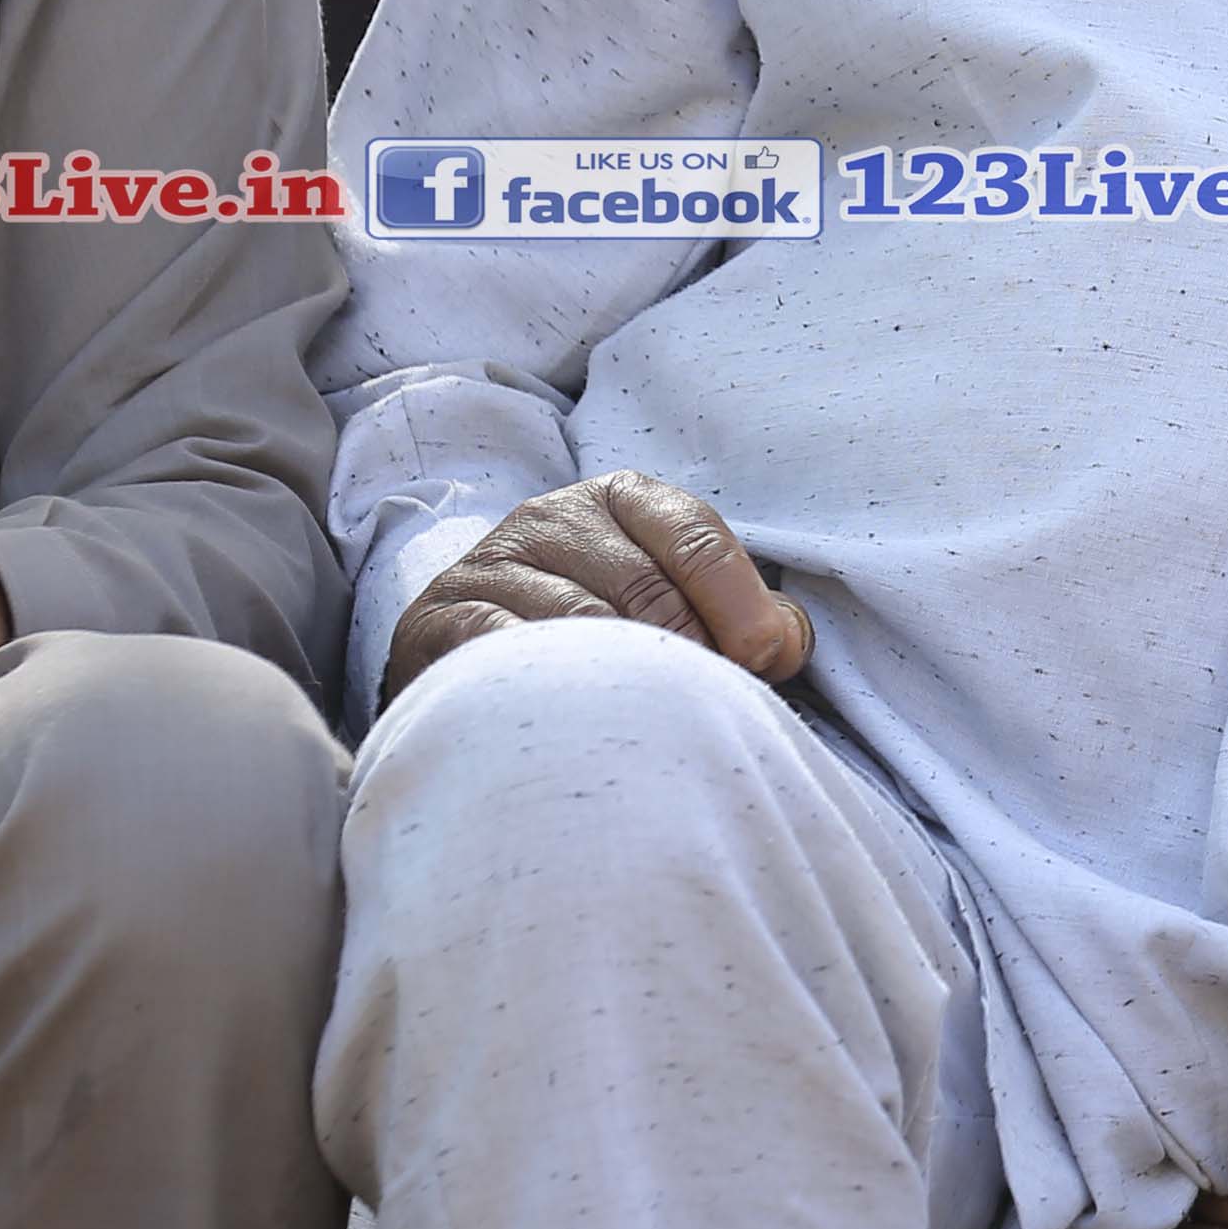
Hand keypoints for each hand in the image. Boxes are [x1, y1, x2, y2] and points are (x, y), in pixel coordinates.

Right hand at [381, 469, 808, 710]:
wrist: (466, 657)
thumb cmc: (599, 632)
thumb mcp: (669, 599)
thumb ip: (739, 615)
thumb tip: (786, 642)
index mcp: (622, 498)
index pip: (696, 537)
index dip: (740, 606)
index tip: (765, 663)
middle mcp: (552, 516)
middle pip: (646, 587)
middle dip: (690, 657)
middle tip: (707, 711)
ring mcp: (491, 563)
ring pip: (581, 623)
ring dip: (629, 683)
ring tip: (658, 730)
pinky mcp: (441, 617)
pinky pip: (506, 653)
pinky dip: (552, 689)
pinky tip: (583, 725)